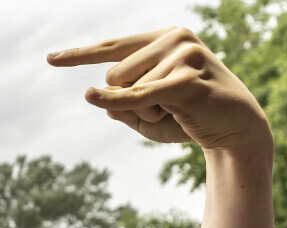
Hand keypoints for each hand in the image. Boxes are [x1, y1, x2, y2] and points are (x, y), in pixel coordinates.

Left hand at [48, 28, 270, 151]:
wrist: (236, 130)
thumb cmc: (189, 118)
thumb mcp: (146, 115)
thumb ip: (120, 106)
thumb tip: (95, 95)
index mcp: (164, 39)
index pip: (112, 47)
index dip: (79, 55)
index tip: (50, 58)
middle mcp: (173, 39)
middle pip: (114, 75)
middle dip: (131, 100)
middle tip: (170, 105)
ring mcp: (182, 55)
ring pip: (127, 90)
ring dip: (146, 111)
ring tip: (181, 108)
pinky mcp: (187, 79)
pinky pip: (137, 95)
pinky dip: (115, 101)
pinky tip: (90, 97)